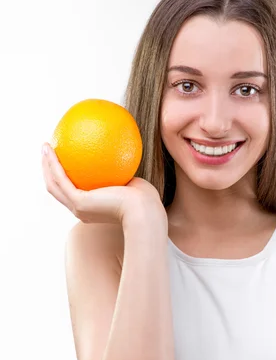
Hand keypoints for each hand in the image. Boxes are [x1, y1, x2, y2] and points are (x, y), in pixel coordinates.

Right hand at [41, 142, 166, 225]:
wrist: (145, 212)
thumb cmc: (146, 200)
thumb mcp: (134, 181)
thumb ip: (124, 171)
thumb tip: (122, 154)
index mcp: (93, 208)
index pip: (74, 193)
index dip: (66, 178)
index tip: (65, 160)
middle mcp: (82, 210)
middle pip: (58, 190)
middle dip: (50, 171)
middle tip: (49, 151)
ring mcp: (79, 208)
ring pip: (54, 185)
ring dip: (46, 165)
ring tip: (45, 147)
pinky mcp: (79, 202)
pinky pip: (60, 179)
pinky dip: (52, 164)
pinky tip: (50, 149)